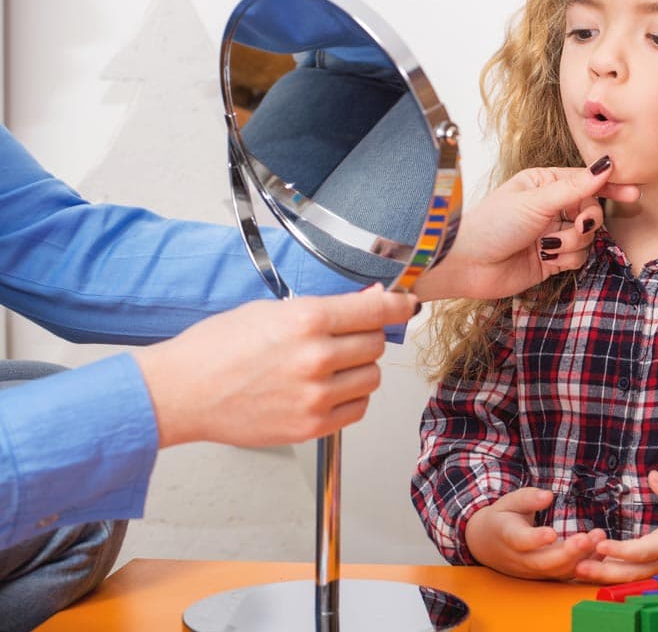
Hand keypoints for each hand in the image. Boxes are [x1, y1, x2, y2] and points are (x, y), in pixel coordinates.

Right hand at [137, 284, 417, 447]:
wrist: (181, 393)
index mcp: (306, 320)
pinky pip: (358, 409)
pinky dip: (350, 398)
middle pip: (375, 344)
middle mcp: (316, 358)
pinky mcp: (311, 426)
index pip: (376, 310)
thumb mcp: (272, 310)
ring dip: (359, 369)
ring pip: (372, 377)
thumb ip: (325, 308)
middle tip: (344, 337)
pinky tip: (326, 389)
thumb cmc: (217, 349)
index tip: (406, 305)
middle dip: (365, 337)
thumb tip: (370, 301)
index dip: (398, 306)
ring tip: (329, 366)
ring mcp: (316, 396)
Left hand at [414, 157, 639, 300]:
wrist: (468, 264)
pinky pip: (578, 257)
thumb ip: (575, 187)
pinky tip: (545, 258)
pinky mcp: (552, 259)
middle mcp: (550, 207)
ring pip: (587, 237)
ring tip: (547, 246)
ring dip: (571, 243)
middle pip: (591, 211)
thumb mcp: (536, 201)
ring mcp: (552, 233)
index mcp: (544, 183)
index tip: (633, 193)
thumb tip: (606, 166)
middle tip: (578, 224)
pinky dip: (566, 259)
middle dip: (586, 221)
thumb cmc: (492, 224)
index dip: (609, 187)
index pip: (585, 181)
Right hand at [464, 487, 607, 579]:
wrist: (487, 544)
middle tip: (587, 538)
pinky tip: (600, 550)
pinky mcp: (543, 576)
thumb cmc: (503, 518)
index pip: (520, 541)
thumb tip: (548, 496)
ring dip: (580, 558)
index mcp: (507, 535)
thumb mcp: (510, 502)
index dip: (535, 539)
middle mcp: (519, 559)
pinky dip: (584, 565)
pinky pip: (565, 574)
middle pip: (543, 562)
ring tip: (598, 538)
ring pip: (557, 571)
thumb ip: (528, 498)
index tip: (552, 533)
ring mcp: (531, 571)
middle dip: (567, 553)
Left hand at [573, 471, 657, 583]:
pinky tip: (598, 575)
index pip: (644, 550)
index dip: (621, 550)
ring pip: (632, 581)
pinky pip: (638, 581)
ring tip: (579, 570)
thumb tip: (651, 474)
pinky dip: (617, 579)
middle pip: (631, 573)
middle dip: (602, 570)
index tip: (600, 545)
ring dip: (605, 577)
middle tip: (575, 565)